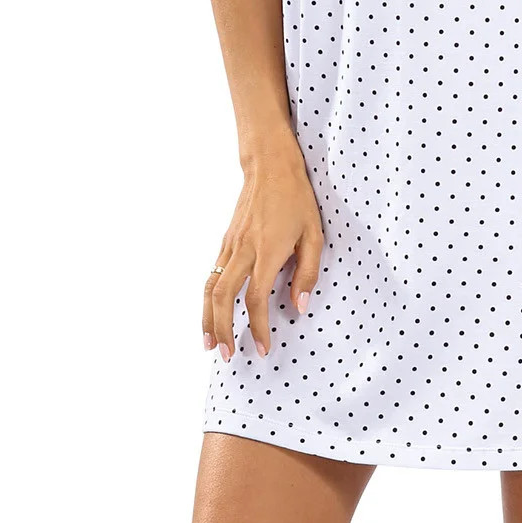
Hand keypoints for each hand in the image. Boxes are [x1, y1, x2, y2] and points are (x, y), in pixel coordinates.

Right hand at [203, 131, 323, 359]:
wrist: (270, 165)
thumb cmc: (297, 199)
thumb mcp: (314, 234)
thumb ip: (307, 273)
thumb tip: (299, 308)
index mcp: (266, 250)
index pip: (256, 298)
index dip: (259, 328)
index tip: (264, 349)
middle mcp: (243, 250)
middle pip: (222, 297)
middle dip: (222, 330)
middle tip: (228, 356)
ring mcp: (230, 245)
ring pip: (210, 287)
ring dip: (207, 319)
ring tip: (210, 345)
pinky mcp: (226, 241)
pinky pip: (211, 275)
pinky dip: (208, 299)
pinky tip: (211, 314)